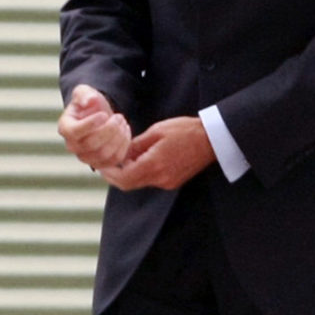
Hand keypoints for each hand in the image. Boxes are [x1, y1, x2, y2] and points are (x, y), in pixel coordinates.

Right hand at [58, 85, 130, 169]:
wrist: (100, 116)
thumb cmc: (90, 104)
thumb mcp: (85, 92)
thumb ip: (85, 94)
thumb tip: (90, 101)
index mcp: (65, 128)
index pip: (74, 132)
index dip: (90, 124)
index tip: (104, 114)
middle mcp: (73, 146)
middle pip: (91, 144)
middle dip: (110, 129)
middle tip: (119, 116)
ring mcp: (87, 157)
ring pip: (104, 154)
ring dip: (118, 137)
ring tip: (122, 122)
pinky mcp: (102, 163)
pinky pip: (115, 159)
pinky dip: (124, 145)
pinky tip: (125, 131)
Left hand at [98, 117, 214, 190]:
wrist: (212, 139)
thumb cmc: (185, 130)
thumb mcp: (156, 131)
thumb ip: (136, 145)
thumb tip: (122, 154)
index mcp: (154, 164)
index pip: (124, 178)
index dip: (109, 173)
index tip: (102, 165)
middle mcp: (160, 178)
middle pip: (129, 184)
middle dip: (116, 175)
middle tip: (108, 164)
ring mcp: (168, 182)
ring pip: (140, 182)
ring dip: (129, 173)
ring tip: (125, 157)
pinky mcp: (174, 182)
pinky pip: (151, 180)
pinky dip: (142, 172)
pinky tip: (142, 159)